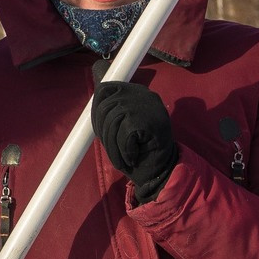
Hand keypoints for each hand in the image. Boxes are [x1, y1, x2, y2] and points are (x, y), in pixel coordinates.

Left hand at [91, 80, 178, 203]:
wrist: (164, 169)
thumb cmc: (140, 149)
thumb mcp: (123, 124)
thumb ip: (111, 112)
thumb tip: (94, 105)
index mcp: (135, 92)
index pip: (104, 90)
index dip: (96, 110)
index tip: (101, 129)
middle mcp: (142, 93)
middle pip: (104, 108)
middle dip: (103, 133)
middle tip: (115, 149)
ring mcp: (146, 105)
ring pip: (112, 123)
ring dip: (113, 147)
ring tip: (123, 157)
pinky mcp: (148, 120)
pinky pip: (122, 136)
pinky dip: (124, 152)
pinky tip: (133, 156)